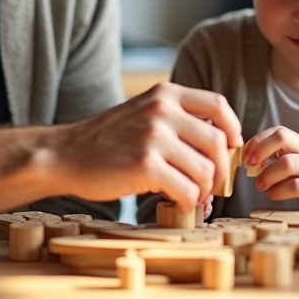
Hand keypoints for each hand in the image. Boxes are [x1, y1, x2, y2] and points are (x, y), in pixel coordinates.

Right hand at [50, 82, 242, 210]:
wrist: (65, 154)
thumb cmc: (107, 140)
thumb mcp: (144, 113)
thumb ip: (177, 121)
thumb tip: (221, 146)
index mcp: (165, 94)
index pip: (218, 105)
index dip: (233, 129)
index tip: (232, 148)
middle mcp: (162, 110)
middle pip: (217, 143)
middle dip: (221, 171)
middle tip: (211, 186)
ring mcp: (153, 137)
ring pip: (205, 170)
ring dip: (203, 190)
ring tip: (192, 197)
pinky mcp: (145, 165)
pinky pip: (186, 190)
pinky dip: (188, 202)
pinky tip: (177, 204)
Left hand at [243, 126, 298, 210]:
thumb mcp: (285, 161)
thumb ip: (267, 157)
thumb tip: (243, 157)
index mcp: (295, 141)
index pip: (276, 131)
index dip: (257, 141)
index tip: (245, 157)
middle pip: (282, 137)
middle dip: (261, 150)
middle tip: (251, 166)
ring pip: (288, 163)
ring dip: (268, 175)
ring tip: (260, 185)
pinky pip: (294, 186)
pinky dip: (278, 192)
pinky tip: (272, 194)